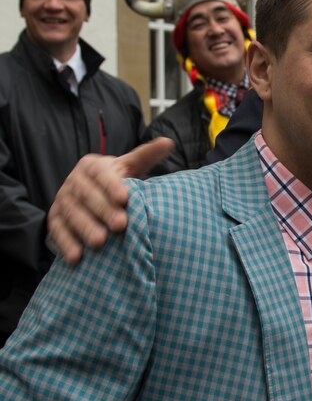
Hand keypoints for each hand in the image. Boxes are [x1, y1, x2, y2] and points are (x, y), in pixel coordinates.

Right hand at [47, 138, 173, 263]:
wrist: (94, 195)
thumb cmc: (118, 182)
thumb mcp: (130, 167)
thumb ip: (146, 156)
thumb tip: (168, 142)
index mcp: (91, 166)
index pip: (100, 173)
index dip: (111, 185)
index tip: (125, 198)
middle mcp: (73, 182)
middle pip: (85, 195)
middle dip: (102, 210)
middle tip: (120, 225)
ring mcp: (62, 201)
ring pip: (71, 214)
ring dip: (84, 228)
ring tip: (100, 243)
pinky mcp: (55, 220)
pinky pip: (57, 231)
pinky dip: (65, 244)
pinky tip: (77, 257)